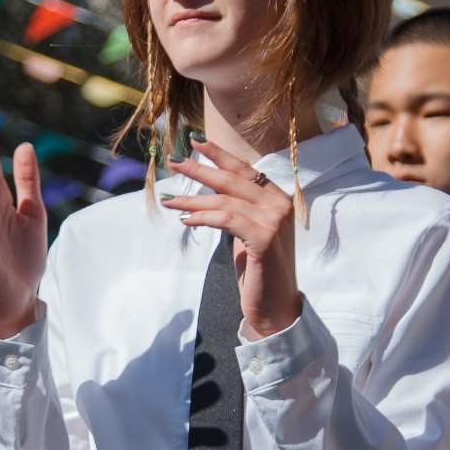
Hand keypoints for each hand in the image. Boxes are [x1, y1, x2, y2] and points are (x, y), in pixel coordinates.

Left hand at [166, 140, 301, 336]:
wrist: (275, 307)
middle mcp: (280, 205)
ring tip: (169, 199)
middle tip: (173, 161)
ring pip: (225, 200)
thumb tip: (209, 196)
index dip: (219, 154)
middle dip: (199, 168)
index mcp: (278, 199)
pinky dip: (204, 217)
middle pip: (232, 179)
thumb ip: (237, 211)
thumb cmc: (258, 271)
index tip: (194, 142)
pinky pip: (226, 219)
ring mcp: (274, 221)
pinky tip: (186, 220)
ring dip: (192, 198)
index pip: (245, 169)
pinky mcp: (264, 239)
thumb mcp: (248, 233)